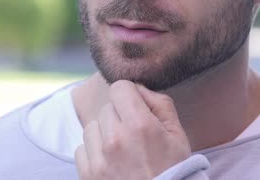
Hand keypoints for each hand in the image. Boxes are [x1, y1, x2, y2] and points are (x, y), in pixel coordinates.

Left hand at [75, 80, 190, 179]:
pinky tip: (110, 164)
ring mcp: (99, 159)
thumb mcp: (178, 136)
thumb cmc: (174, 172)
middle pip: (106, 107)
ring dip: (104, 134)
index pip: (119, 87)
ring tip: (121, 151)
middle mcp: (115, 139)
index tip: (135, 107)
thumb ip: (160, 104)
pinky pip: (81, 149)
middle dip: (119, 116)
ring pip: (92, 127)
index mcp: (140, 125)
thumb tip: (139, 88)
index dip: (129, 95)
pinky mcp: (87, 175)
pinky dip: (93, 153)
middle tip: (133, 135)